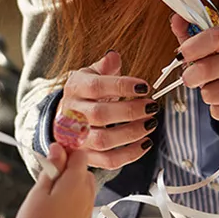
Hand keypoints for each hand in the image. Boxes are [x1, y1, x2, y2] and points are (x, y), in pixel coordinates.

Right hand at [13, 143, 96, 217]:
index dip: (67, 152)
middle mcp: (87, 195)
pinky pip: (83, 202)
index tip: (53, 157)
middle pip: (84, 171)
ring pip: (85, 187)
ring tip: (51, 194)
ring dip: (72, 184)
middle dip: (69, 169)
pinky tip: (57, 208)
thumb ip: (52, 168)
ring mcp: (88, 210)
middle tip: (48, 178)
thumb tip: (58, 148)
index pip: (81, 155)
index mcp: (76, 183)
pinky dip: (74, 199)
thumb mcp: (39, 191)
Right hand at [56, 50, 158, 169]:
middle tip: (152, 106)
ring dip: (132, 133)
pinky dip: (130, 154)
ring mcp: (77, 137)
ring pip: (103, 140)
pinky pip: (108, 161)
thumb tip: (114, 56)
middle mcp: (71, 113)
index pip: (96, 87)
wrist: (67, 116)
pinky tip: (146, 142)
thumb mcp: (92, 74)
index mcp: (75, 88)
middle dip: (131, 111)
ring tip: (150, 123)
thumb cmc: (86, 93)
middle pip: (100, 115)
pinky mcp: (86, 156)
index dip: (122, 87)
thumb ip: (105, 66)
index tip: (145, 87)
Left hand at [171, 14, 218, 130]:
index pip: (215, 37)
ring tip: (214, 89)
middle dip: (191, 76)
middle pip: (209, 67)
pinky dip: (216, 110)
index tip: (180, 55)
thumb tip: (176, 20)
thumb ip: (190, 34)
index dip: (193, 46)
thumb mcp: (209, 48)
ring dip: (206, 94)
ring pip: (213, 92)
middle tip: (189, 78)